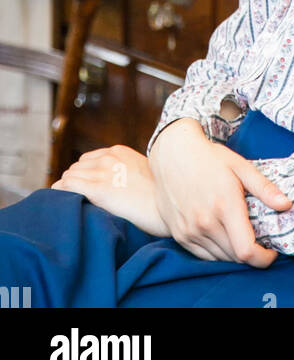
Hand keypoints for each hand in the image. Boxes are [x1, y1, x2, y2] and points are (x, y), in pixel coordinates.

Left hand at [52, 145, 169, 236]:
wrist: (168, 208)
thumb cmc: (159, 197)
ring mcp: (103, 172)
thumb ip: (127, 171)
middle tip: (73, 199)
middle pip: (76, 168)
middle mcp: (109, 158)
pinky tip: (60, 203)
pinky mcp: (99, 189)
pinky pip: (68, 186)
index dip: (83, 175)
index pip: (87, 159)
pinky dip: (60, 193)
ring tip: (66, 204)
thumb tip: (118, 184)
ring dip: (66, 189)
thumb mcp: (144, 173)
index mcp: (119, 151)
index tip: (82, 188)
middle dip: (74, 182)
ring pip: (69, 176)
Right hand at [148, 118, 292, 266]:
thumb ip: (264, 188)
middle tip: (260, 242)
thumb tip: (286, 205)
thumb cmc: (210, 158)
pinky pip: (203, 255)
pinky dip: (218, 252)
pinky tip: (225, 239)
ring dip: (235, 255)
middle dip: (252, 255)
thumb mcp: (241, 167)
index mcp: (225, 206)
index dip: (263, 258)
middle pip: (234, 257)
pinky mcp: (179, 234)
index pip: (246, 250)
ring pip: (219, 258)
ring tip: (243, 239)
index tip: (272, 252)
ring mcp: (189, 231)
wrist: (173, 154)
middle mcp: (205, 222)